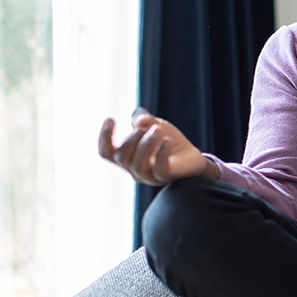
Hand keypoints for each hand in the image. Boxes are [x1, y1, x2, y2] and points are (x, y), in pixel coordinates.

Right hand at [98, 108, 219, 185]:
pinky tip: (167, 140)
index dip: (104, 137)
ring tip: (158, 129)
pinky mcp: (166, 177)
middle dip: (131, 139)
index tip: (110, 119)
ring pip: (138, 165)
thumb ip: (143, 119)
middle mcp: (134, 169)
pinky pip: (159, 169)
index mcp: (127, 157)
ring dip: (146, 144)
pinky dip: (161, 153)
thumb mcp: (154, 124)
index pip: (106, 153)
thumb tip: (139, 120)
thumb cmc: (168, 141)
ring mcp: (149, 176)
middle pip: (121, 158)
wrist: (192, 156)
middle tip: (146, 126)